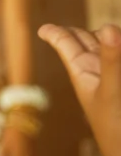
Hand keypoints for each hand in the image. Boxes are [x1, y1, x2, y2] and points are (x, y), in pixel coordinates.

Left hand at [39, 24, 120, 155]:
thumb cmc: (116, 128)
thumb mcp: (111, 93)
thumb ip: (111, 61)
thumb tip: (108, 27)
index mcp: (83, 72)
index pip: (67, 44)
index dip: (56, 33)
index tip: (41, 29)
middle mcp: (99, 72)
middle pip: (89, 42)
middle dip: (88, 33)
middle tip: (91, 27)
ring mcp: (113, 78)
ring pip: (110, 50)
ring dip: (111, 41)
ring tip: (109, 34)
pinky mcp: (120, 85)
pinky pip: (118, 63)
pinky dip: (117, 52)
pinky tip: (117, 46)